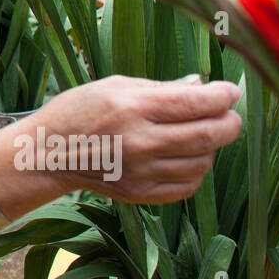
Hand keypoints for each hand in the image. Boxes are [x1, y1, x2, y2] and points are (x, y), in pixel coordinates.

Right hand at [28, 74, 240, 203]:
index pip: (195, 102)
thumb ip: (161, 87)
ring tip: (202, 134)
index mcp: (133, 107)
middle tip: (230, 114)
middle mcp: (140, 142)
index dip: (223, 96)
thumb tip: (202, 85)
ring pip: (203, 162)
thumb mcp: (115, 85)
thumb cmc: (80, 110)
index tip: (231, 91)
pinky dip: (197, 170)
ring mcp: (141, 172)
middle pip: (208, 135)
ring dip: (212, 147)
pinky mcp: (140, 194)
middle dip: (229, 122)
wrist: (47, 153)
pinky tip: (186, 157)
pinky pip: (188, 186)